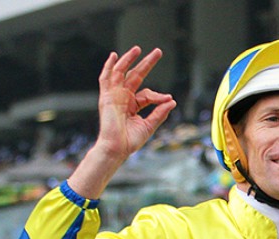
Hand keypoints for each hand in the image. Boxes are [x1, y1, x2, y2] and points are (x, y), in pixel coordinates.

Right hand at [68, 46, 174, 198]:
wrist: (117, 149)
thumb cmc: (130, 141)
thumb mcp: (149, 125)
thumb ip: (159, 113)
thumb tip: (172, 101)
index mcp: (133, 105)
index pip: (147, 94)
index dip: (158, 95)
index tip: (168, 99)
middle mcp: (123, 98)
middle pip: (135, 76)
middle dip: (146, 63)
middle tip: (158, 51)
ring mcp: (114, 96)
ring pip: (121, 73)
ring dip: (129, 60)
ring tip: (138, 49)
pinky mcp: (107, 97)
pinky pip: (106, 78)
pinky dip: (109, 67)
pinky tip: (115, 56)